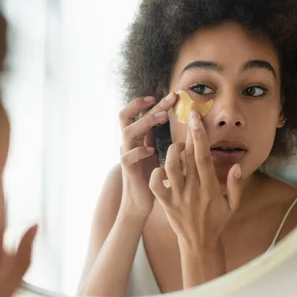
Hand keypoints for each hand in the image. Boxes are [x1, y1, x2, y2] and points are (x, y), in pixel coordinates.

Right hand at [119, 92, 176, 217]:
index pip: (137, 113)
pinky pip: (127, 157)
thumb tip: (166, 116)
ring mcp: (125, 155)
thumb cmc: (148, 175)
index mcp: (135, 137)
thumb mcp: (151, 150)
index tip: (170, 95)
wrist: (140, 201)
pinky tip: (151, 150)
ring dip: (145, 122)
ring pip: (128, 132)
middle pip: (128, 115)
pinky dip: (138, 152)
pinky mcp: (127, 170)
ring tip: (164, 118)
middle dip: (147, 105)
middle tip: (169, 98)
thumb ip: (153, 135)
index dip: (151, 102)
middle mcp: (127, 143)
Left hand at [149, 110, 242, 251]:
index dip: (200, 137)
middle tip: (189, 117)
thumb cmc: (217, 222)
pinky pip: (157, 186)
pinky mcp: (166, 204)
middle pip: (188, 158)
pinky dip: (156, 174)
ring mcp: (178, 197)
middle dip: (188, 136)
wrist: (199, 244)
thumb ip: (236, 186)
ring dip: (172, 152)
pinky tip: (161, 169)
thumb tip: (237, 166)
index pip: (204, 158)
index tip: (197, 120)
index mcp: (210, 189)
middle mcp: (193, 191)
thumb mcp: (233, 206)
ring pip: (170, 168)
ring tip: (177, 147)